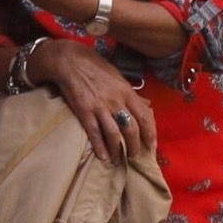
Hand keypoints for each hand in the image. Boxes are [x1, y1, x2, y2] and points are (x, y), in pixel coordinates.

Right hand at [33, 40, 152, 164]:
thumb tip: (147, 104)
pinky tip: (103, 157)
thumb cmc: (96, 68)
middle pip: (131, 129)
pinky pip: (95, 133)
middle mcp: (117, 101)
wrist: (71, 61)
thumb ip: (132, 94)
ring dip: (118, 151)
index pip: (145, 117)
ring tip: (118, 161)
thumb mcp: (118, 78)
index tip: (152, 146)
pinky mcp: (85, 111)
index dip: (150, 133)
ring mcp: (100, 107)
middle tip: (135, 157)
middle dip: (135, 146)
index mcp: (127, 92)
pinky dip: (100, 147)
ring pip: (114, 134)